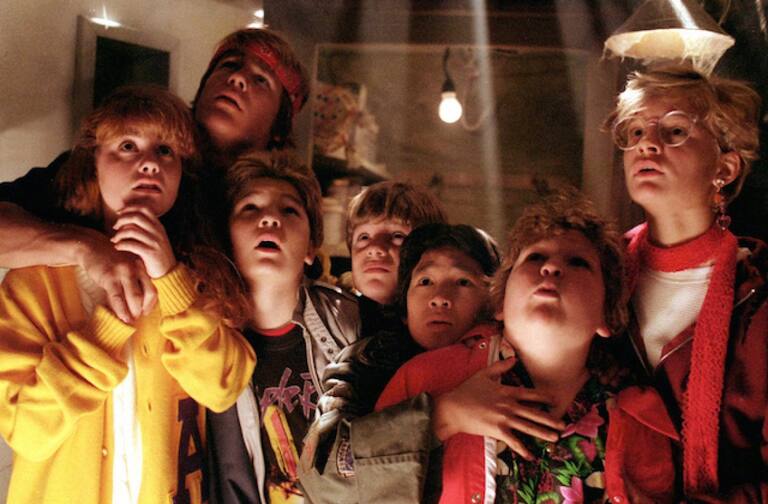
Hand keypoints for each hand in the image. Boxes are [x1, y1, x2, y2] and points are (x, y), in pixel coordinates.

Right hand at [78, 231, 156, 323]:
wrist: (91, 246)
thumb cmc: (110, 260)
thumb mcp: (126, 266)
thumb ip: (134, 280)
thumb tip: (138, 302)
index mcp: (142, 267)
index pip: (153, 289)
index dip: (151, 304)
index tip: (146, 312)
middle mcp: (136, 269)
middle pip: (147, 294)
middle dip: (144, 309)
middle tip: (139, 318)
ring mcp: (124, 272)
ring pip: (134, 297)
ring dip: (134, 312)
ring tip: (131, 320)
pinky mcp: (110, 277)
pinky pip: (118, 298)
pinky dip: (122, 310)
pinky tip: (123, 317)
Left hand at [111, 206, 176, 278]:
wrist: (168, 272)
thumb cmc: (156, 254)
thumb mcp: (154, 238)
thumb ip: (144, 228)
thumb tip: (125, 218)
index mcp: (158, 226)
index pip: (144, 209)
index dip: (129, 208)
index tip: (119, 213)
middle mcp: (158, 231)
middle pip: (136, 216)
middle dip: (121, 220)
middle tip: (115, 227)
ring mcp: (155, 242)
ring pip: (131, 230)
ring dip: (119, 234)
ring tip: (114, 240)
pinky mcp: (150, 253)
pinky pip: (131, 245)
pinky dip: (121, 245)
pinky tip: (117, 247)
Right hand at [432, 358, 564, 459]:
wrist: (453, 408)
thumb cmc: (467, 390)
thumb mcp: (484, 374)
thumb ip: (501, 366)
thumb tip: (514, 358)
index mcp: (507, 391)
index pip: (530, 394)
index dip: (544, 397)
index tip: (555, 400)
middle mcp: (509, 405)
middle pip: (534, 412)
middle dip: (550, 419)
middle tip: (564, 425)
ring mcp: (504, 419)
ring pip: (528, 427)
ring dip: (543, 433)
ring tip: (556, 438)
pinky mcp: (497, 431)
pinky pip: (513, 441)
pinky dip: (522, 449)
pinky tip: (531, 456)